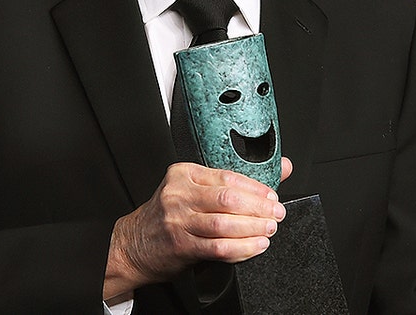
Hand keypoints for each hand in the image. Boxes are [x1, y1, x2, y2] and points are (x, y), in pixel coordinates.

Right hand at [103, 157, 292, 297]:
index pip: (227, 176)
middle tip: (277, 214)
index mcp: (184, 173)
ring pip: (224, 224)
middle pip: (228, 199)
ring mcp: (177, 220)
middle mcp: (179, 194)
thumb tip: (282, 168)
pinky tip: (255, 246)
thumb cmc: (168, 215)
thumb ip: (234, 181)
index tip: (272, 195)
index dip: (256, 188)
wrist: (133, 244)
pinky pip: (218, 247)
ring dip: (253, 228)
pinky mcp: (180, 245)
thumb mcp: (193, 190)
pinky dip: (242, 248)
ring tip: (269, 230)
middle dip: (259, 208)